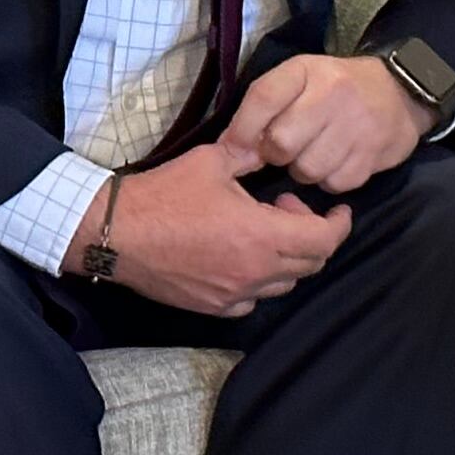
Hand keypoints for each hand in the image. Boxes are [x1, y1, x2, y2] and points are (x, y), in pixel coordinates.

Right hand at [83, 141, 349, 317]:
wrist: (115, 232)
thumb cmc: (164, 195)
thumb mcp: (213, 161)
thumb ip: (251, 155)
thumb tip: (272, 147)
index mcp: (261, 236)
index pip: (324, 241)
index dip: (339, 225)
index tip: (337, 210)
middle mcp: (255, 273)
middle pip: (310, 265)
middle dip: (311, 236)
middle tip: (287, 209)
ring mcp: (234, 294)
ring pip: (284, 284)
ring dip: (286, 258)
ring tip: (262, 230)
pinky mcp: (213, 307)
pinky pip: (254, 298)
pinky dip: (260, 279)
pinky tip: (240, 257)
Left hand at [218, 53, 431, 197]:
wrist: (399, 93)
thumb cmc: (336, 87)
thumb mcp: (299, 79)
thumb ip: (263, 106)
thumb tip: (229, 145)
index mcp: (306, 70)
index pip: (263, 98)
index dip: (242, 129)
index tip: (235, 148)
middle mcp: (332, 94)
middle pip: (281, 143)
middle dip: (275, 154)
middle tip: (284, 149)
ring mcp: (356, 126)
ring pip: (306, 170)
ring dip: (302, 169)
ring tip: (313, 152)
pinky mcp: (372, 155)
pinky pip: (333, 184)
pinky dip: (329, 180)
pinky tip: (336, 161)